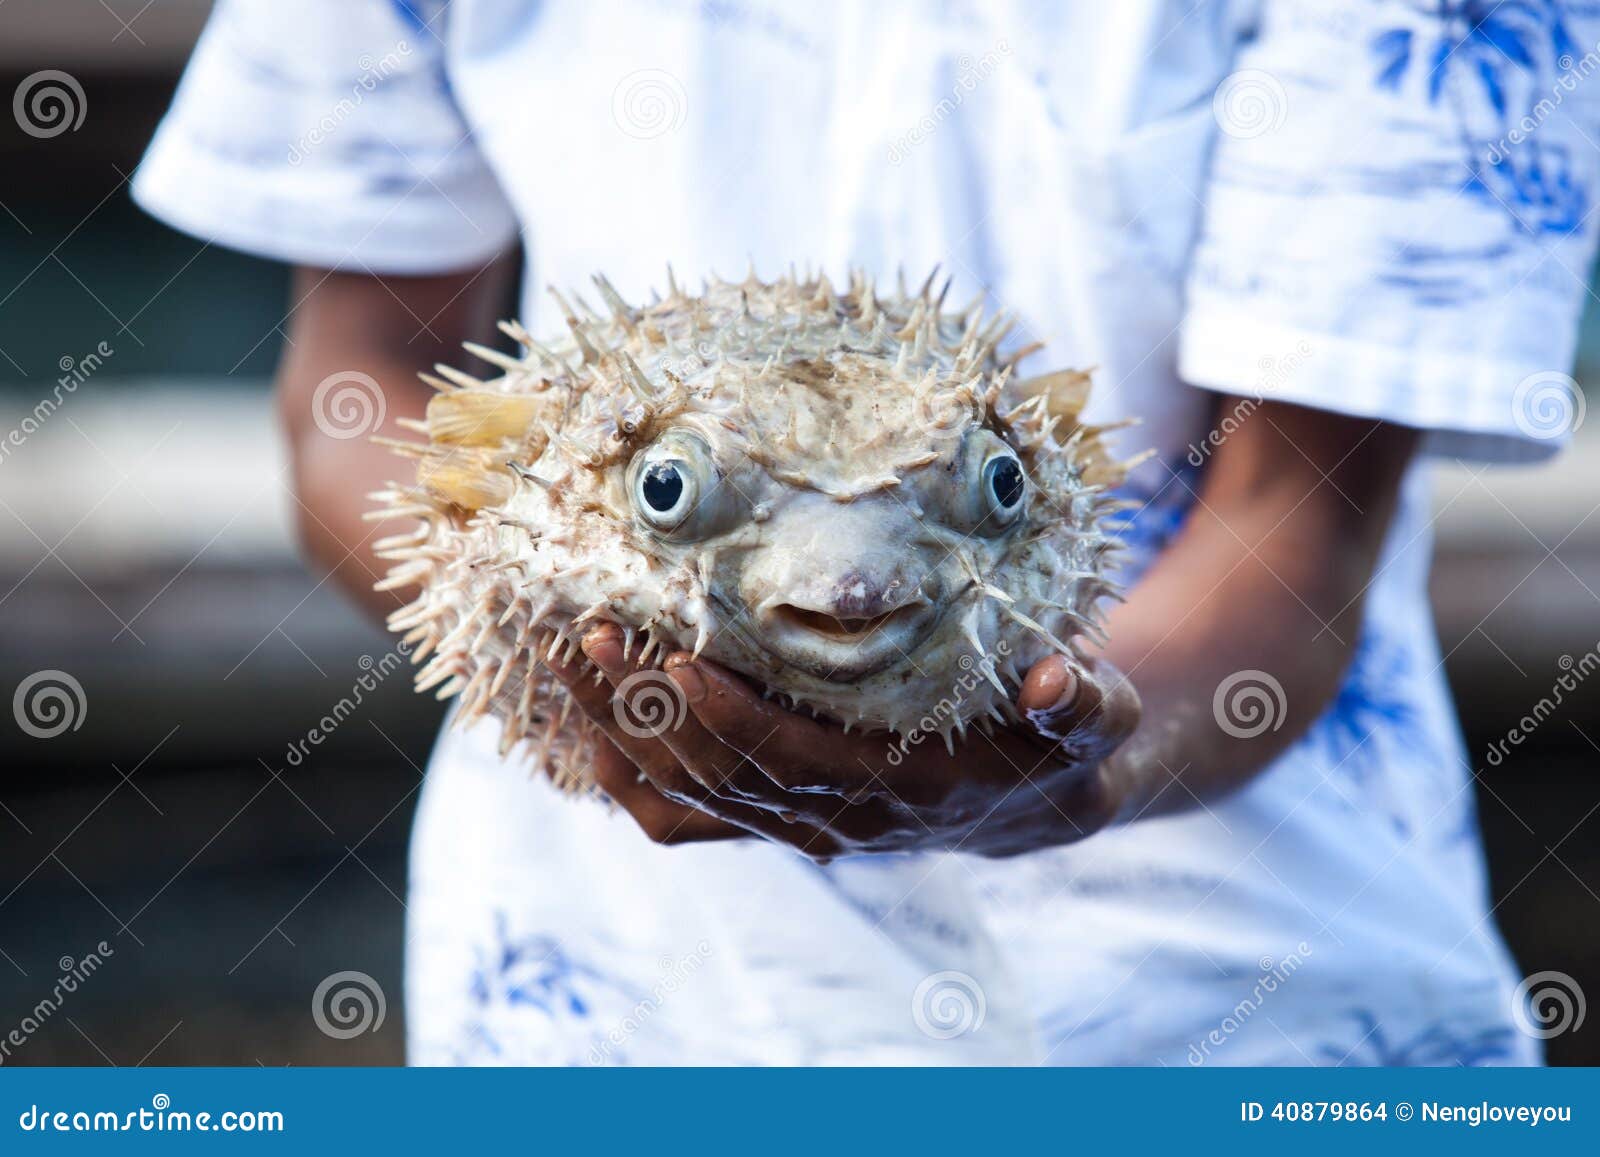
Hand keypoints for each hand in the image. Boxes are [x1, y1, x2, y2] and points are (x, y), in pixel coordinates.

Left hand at [544, 622, 1139, 858]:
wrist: (1030, 801)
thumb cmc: (1053, 741)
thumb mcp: (1094, 720)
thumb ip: (1083, 703)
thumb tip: (1058, 683)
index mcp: (901, 789)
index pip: (793, 761)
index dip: (728, 714)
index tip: (676, 654)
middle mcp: (834, 818)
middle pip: (717, 774)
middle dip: (648, 709)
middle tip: (594, 632)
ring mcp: (794, 824)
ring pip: (686, 795)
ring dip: (622, 733)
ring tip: (572, 657)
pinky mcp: (772, 818)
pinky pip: (682, 819)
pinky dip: (628, 778)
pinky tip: (592, 722)